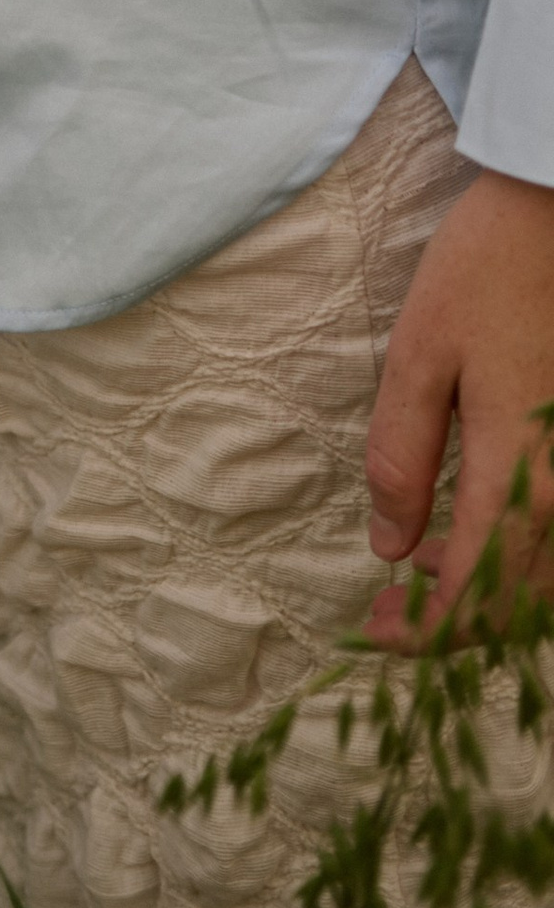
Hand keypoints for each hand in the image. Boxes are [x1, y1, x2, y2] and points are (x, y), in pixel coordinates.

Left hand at [363, 164, 553, 644]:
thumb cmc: (485, 273)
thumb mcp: (419, 357)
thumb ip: (402, 459)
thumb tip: (390, 548)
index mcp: (525, 478)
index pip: (475, 600)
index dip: (422, 634)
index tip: (371, 629)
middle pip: (520, 607)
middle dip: (453, 624)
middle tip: (387, 608)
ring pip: (546, 581)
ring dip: (487, 594)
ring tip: (420, 566)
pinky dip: (517, 557)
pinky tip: (472, 528)